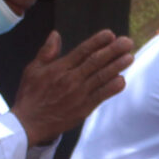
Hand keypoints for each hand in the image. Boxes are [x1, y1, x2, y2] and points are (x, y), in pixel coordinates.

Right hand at [10, 29, 133, 145]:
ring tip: (130, 57)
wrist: (28, 124)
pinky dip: (112, 88)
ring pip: (101, 77)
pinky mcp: (83, 109)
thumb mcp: (33, 69)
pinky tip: (122, 80)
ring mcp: (79, 95)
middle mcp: (71, 80)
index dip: (98, 41)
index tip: (110, 34)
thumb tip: (56, 34)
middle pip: (96, 62)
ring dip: (117, 66)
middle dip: (113, 50)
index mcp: (59, 68)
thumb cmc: (30, 95)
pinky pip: (101, 96)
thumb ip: (47, 52)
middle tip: (127, 42)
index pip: (82, 51)